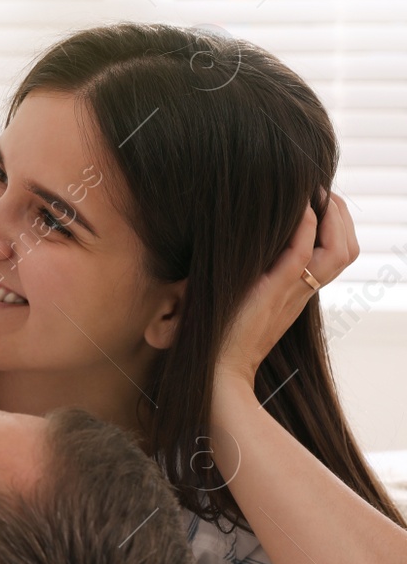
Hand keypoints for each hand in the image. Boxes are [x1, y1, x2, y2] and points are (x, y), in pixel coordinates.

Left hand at [216, 192, 357, 390]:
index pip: (336, 254)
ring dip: (334, 218)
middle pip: (347, 250)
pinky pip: (301, 256)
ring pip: (338, 252)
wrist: (215, 372)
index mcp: (298, 292)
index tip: (320, 200)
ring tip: (319, 193)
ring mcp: (292, 292)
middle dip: (342, 216)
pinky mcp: (274, 292)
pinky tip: (299, 208)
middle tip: (326, 191)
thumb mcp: (240, 297)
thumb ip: (247, 275)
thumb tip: (225, 245)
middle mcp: (302, 292)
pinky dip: (304, 229)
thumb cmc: (217, 337)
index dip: (336, 226)